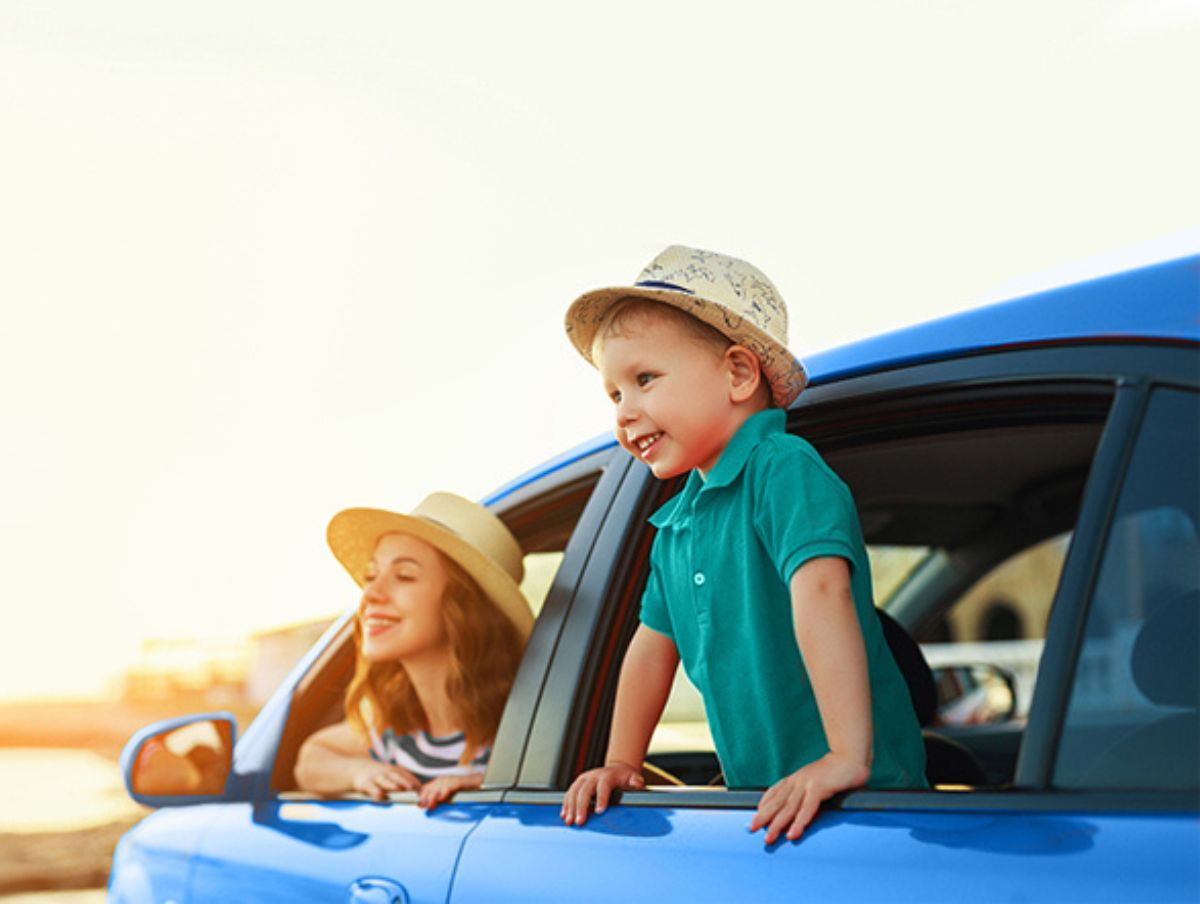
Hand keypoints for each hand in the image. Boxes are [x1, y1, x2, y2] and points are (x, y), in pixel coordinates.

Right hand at [352, 762, 420, 799]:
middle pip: (397, 776)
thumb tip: (417, 794)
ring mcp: (376, 777)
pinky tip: (379, 795)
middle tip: (413, 788)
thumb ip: (401, 783)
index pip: (406, 775)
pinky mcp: (365, 783)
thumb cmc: (379, 777)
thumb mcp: (390, 776)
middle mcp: (386, 773)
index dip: (413, 782)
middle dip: (405, 782)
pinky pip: (370, 787)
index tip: (421, 790)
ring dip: (391, 784)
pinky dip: (374, 791)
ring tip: (398, 789)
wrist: (358, 769)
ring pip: (384, 781)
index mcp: (394, 771)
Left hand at [418, 773, 482, 809]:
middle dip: (425, 798)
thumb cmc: (461, 791)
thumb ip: (439, 801)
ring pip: (437, 789)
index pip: (425, 789)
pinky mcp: (457, 782)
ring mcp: (449, 780)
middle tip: (423, 806)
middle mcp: (442, 780)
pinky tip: (441, 799)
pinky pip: (449, 787)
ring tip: (430, 805)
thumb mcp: (447, 796)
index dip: (422, 797)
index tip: (419, 805)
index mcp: (438, 783)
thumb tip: (429, 809)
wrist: (475, 783)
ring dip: (432, 797)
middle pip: (429, 789)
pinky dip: (444, 793)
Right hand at [560, 761, 644, 824]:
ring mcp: (584, 779)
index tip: (599, 811)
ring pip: (574, 792)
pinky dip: (566, 805)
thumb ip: (636, 781)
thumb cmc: (625, 778)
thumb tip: (637, 783)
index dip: (601, 798)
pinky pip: (569, 793)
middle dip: (581, 807)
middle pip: (584, 790)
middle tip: (580, 822)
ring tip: (569, 821)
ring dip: (570, 807)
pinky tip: (564, 815)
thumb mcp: (633, 777)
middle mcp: (593, 776)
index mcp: (607, 775)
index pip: (603, 786)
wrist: (616, 770)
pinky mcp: (578, 784)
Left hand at [749, 753, 869, 844]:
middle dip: (764, 817)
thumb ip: (807, 792)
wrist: (850, 757)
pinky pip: (807, 808)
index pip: (775, 792)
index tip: (756, 816)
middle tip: (752, 829)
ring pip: (789, 807)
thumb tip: (801, 806)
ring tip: (770, 837)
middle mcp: (797, 780)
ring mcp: (807, 783)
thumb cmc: (835, 772)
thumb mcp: (816, 780)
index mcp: (796, 778)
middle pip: (778, 802)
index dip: (765, 804)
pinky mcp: (819, 788)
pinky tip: (793, 833)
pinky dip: (799, 822)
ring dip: (778, 824)